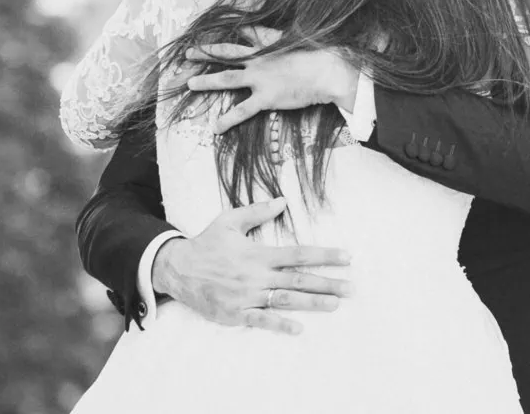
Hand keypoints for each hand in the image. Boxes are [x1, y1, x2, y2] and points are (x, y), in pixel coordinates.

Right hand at [152, 199, 352, 334]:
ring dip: (312, 303)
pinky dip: (279, 325)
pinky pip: (260, 321)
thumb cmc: (206, 243)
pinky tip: (299, 329)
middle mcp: (256, 276)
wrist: (176, 269)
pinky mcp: (235, 313)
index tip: (347, 257)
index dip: (324, 256)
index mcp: (259, 254)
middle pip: (299, 280)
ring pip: (285, 300)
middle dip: (328, 283)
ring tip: (336, 304)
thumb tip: (283, 200)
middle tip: (353, 288)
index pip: (299, 254)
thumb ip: (258, 212)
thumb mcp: (230, 220)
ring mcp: (246, 296)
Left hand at [185, 29, 359, 134]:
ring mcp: (260, 78)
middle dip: (207, 52)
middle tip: (189, 53)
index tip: (231, 27)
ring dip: (207, 81)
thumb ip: (304, 38)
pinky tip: (216, 128)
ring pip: (226, 78)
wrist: (328, 71)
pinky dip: (228, 120)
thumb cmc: (327, 54)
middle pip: (228, 52)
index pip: (252, 32)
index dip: (240, 29)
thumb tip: (311, 35)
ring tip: (190, 84)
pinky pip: (242, 111)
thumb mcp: (312, 38)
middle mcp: (260, 58)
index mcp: (272, 42)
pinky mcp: (265, 97)